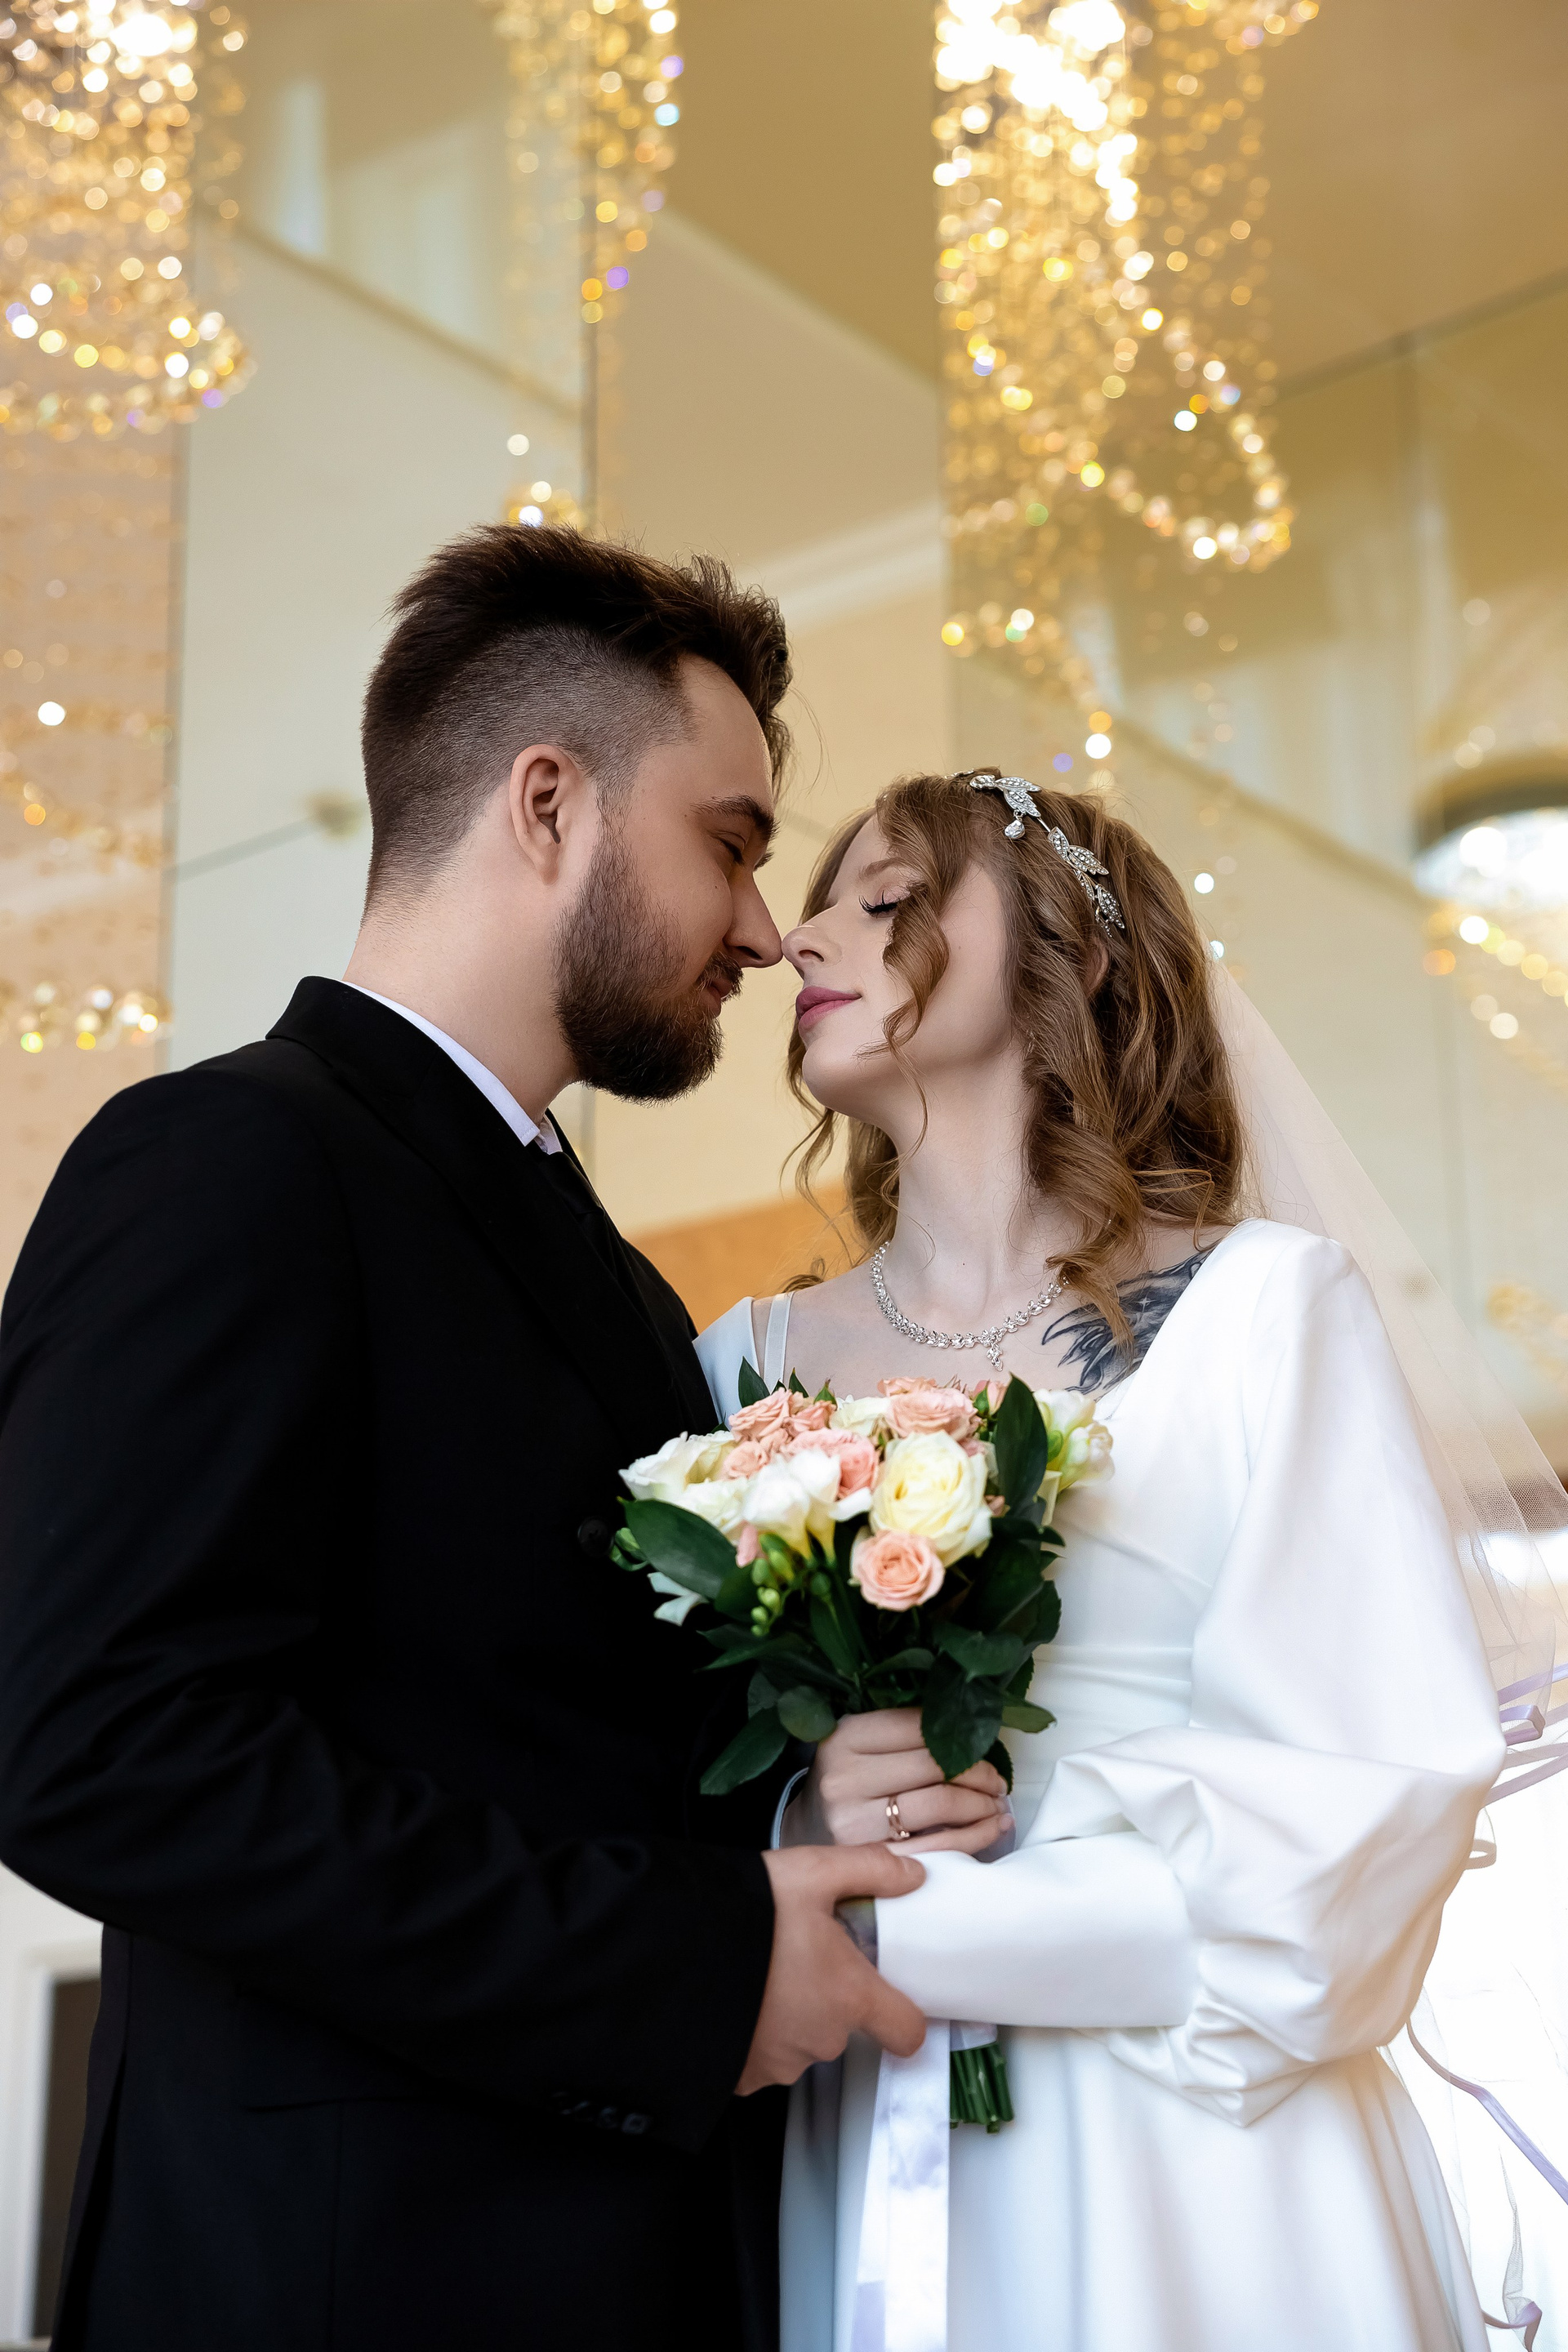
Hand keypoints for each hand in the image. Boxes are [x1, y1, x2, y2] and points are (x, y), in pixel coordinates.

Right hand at [737, 1844, 927, 2093]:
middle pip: (845, 2027)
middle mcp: (822, 2039)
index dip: (904, 2017)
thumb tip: (914, 1874)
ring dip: (790, 2015)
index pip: (906, 2032)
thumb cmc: (747, 1910)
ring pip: (802, 2041)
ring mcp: (780, 2064)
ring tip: (761, 1971)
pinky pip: (762, 2058)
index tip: (889, 1996)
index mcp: (849, 1995)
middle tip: (799, 1955)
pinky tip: (736, 1999)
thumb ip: (871, 1870)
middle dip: (828, 1995)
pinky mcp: (742, 2077)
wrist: (669, 1948)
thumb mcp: (813, 1872)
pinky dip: (755, 2033)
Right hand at [787, 1708, 1009, 1855]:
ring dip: (982, 1804)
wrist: (809, 1834)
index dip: (959, 1735)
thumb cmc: (847, 1783)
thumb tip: (973, 1731)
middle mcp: (845, 1778)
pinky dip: (974, 1837)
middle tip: (998, 1782)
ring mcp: (856, 1823)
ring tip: (997, 1805)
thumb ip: (903, 1734)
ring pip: (940, 1803)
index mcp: (844, 1738)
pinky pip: (940, 1847)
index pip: (918, 1726)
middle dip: (979, 1772)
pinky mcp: (873, 1860)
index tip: (983, 1745)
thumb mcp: (860, 1746)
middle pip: (934, 1765)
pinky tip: (991, 1828)